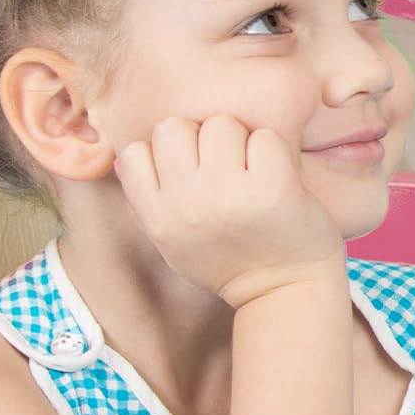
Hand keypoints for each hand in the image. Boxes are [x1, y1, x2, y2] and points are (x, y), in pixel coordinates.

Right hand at [115, 115, 342, 307]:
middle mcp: (187, 204)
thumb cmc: (228, 261)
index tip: (187, 170)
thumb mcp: (171, 243)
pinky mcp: (272, 186)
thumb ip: (145, 203)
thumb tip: (128, 154)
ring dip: (238, 139)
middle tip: (222, 165)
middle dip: (198, 137)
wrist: (286, 290)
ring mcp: (229, 194)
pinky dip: (273, 150)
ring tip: (249, 170)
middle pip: (174, 126)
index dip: (162, 152)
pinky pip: (264, 136)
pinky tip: (276, 175)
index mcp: (158, 218)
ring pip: (219, 124)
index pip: (133, 152)